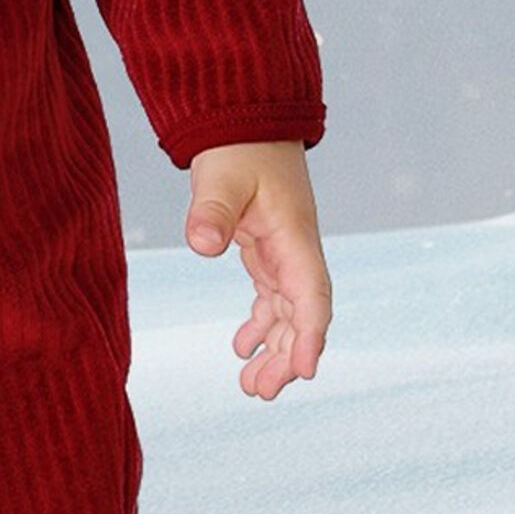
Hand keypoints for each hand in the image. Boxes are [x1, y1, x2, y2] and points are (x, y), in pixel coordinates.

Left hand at [184, 141, 330, 400]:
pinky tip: (241, 349)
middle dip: (286, 357)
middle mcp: (296, 250)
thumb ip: (211, 210)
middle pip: (301, 314)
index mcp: (295, 236)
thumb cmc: (237, 146)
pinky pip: (271, 297)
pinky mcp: (267, 250)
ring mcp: (284, 252)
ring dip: (273, 349)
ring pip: (287, 312)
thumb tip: (202, 246)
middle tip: (259, 393)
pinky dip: (260, 325)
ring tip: (249, 386)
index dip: (309, 335)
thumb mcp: (220, 176)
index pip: (312, 295)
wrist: (245, 121)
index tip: (304, 371)